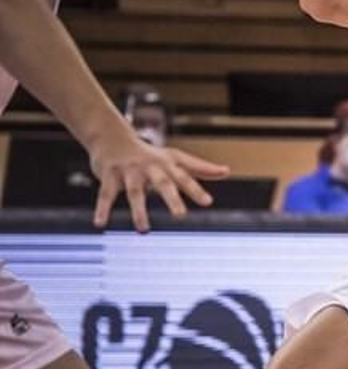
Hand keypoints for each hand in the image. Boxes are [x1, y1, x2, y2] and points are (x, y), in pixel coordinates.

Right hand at [88, 134, 229, 231]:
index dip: (196, 189)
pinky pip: (105, 194)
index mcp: (168, 165)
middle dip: (171, 198)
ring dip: (139, 211)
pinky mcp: (109, 176)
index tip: (208, 202)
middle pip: (163, 183)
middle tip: (180, 215)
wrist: (112, 137)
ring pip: (135, 192)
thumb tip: (226, 171)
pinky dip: (103, 209)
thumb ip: (200, 168)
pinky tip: (100, 223)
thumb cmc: (149, 153)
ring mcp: (129, 171)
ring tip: (144, 230)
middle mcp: (150, 167)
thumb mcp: (176, 158)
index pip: (185, 177)